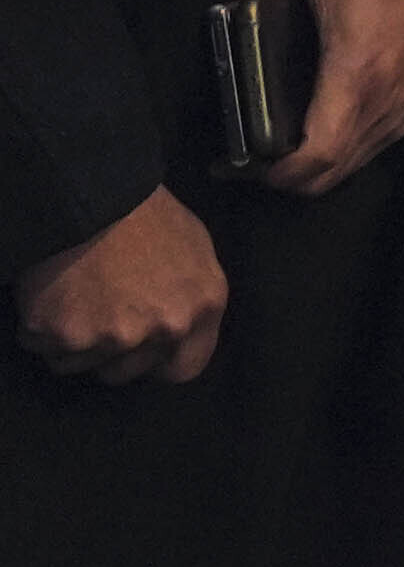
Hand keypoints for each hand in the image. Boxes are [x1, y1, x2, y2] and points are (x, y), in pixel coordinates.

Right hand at [13, 191, 222, 386]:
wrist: (90, 194)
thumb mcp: (194, 249)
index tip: (141, 349)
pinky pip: (42, 347)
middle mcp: (161, 330)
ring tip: (73, 296)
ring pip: (78, 364)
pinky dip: (39, 329)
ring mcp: (110, 337)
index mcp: (202, 308)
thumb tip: (179, 326)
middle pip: (124, 372)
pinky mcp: (61, 335)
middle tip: (97, 313)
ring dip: (71, 340)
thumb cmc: (146, 214)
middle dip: (108, 352)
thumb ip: (190, 297)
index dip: (159, 362)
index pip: (184, 369)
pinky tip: (49, 295)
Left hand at [231, 0, 403, 194]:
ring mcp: (399, 111)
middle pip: (331, 174)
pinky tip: (316, 140)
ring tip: (280, 155)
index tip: (246, 166)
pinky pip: (368, 152)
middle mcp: (381, 104)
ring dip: (315, 172)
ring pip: (351, 168)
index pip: (319, 152)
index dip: (281, 173)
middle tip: (253, 164)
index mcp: (354, 74)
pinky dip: (339, 159)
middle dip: (290, 180)